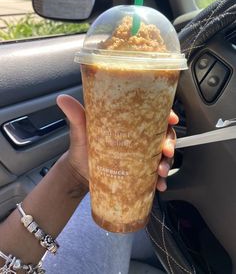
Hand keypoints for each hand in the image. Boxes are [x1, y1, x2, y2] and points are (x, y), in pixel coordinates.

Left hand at [57, 94, 177, 191]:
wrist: (79, 174)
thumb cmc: (82, 148)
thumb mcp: (80, 130)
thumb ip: (76, 115)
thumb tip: (62, 98)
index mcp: (128, 122)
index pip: (153, 113)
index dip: (166, 113)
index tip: (172, 119)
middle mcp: (139, 136)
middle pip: (162, 134)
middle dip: (169, 141)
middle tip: (165, 150)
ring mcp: (141, 154)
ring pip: (162, 154)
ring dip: (166, 162)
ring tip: (160, 172)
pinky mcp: (140, 170)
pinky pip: (155, 173)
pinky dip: (160, 180)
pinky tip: (159, 186)